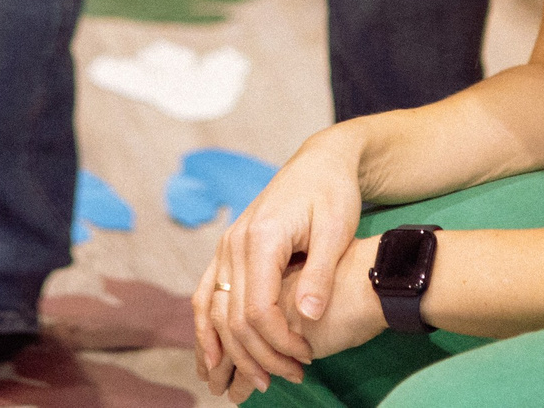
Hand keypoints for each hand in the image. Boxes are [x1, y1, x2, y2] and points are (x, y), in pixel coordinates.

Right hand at [194, 128, 366, 396]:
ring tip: (248, 382)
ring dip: (227, 350)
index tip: (306, 359)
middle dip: (258, 355)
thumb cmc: (333, 192)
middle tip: (291, 377)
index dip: (279, 343)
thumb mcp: (336, 229)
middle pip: (234, 316)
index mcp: (261, 238)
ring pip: (213, 309)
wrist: (320, 161)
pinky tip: (214, 356)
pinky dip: (207, 328)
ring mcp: (226, 245)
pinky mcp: (228, 249)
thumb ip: (320, 274)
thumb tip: (309, 318)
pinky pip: (207, 294)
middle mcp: (234, 242)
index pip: (258, 308)